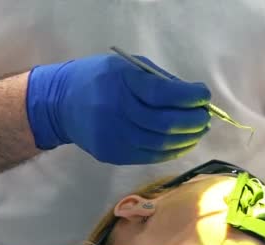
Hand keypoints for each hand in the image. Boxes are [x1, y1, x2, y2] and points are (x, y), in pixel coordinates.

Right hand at [26, 54, 210, 164]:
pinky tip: (182, 143)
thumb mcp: (127, 67)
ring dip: (187, 139)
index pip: (163, 94)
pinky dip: (172, 151)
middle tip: (205, 117)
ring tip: (199, 131)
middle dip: (193, 121)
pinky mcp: (112, 154)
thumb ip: (159, 81)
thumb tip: (194, 98)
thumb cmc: (100, 79)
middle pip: (165, 124)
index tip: (203, 95)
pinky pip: (150, 156)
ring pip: (161, 144)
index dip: (189, 97)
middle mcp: (115, 111)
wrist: (60, 104)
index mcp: (120, 82)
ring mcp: (113, 137)